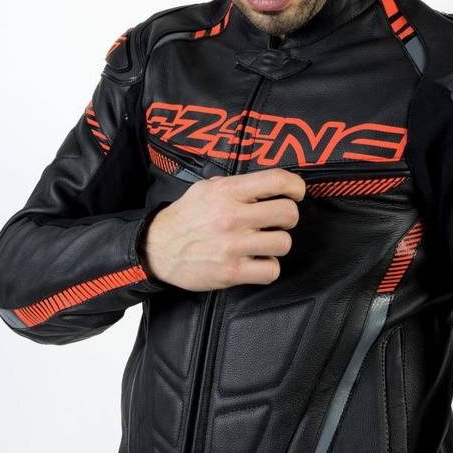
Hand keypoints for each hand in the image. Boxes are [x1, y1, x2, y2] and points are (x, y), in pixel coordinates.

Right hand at [140, 168, 306, 290]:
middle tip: (277, 221)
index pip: (276, 180)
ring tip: (263, 243)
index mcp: (226, 192)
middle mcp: (231, 216)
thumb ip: (236, 185)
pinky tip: (256, 261)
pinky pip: (272, 270)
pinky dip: (268, 267)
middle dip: (288, 217)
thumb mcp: (205, 189)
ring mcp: (232, 246)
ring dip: (277, 243)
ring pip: (284, 243)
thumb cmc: (185, 218)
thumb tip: (269, 185)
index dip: (295, 186)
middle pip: (288, 213)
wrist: (157, 249)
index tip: (296, 193)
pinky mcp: (232, 272)